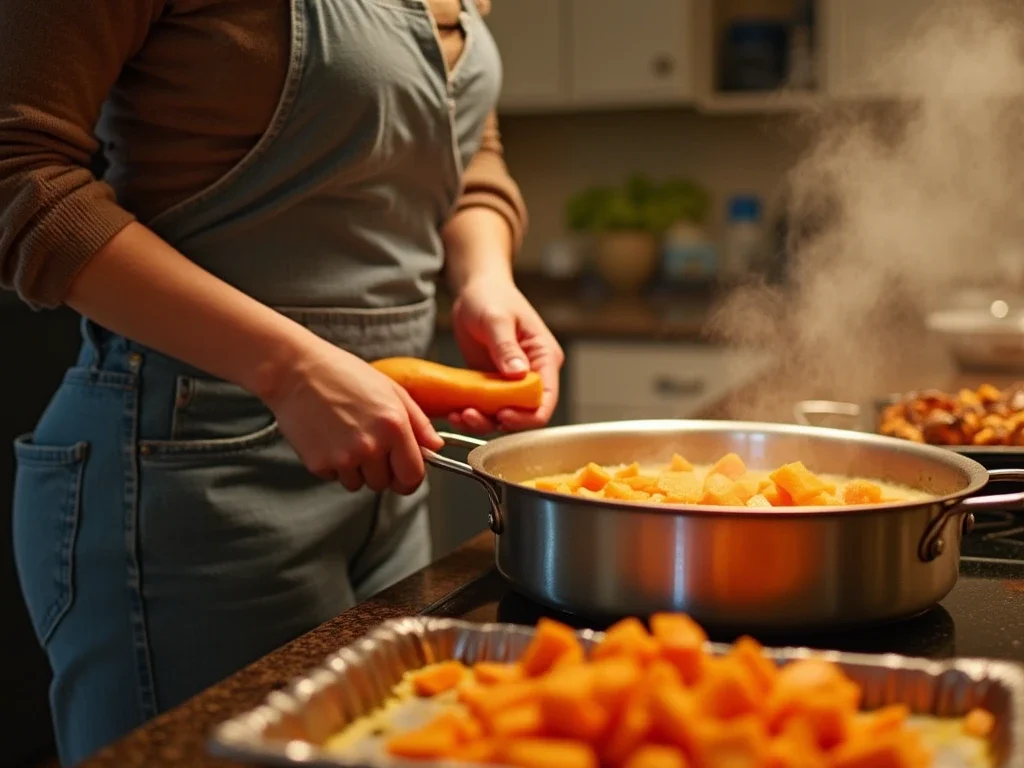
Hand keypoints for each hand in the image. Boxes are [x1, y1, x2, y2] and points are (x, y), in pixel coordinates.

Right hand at [265, 337, 443, 493]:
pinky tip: (329, 438)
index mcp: (394, 427)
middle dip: (382, 470)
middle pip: (385, 484)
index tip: (404, 473)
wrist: (295, 370)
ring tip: (346, 437)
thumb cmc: (343, 374)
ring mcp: (344, 458)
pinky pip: (335, 477)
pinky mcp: (319, 464)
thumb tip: (435, 446)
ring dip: (357, 469)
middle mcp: (371, 446)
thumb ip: (419, 422)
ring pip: (359, 484)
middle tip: (369, 443)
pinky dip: (334, 465)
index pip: (413, 476)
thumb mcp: (391, 389)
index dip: (410, 478)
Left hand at [449, 274, 563, 432]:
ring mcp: (511, 380)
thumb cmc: (491, 296)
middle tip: (472, 416)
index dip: (528, 414)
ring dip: (483, 420)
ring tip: (460, 415)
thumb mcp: (496, 318)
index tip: (503, 414)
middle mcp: (532, 373)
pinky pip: (487, 405)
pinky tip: (456, 411)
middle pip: (525, 412)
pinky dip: (473, 412)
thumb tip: (518, 374)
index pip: (546, 398)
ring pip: (504, 413)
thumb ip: (506, 347)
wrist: (475, 289)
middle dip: (500, 420)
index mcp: (544, 357)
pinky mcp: (492, 383)